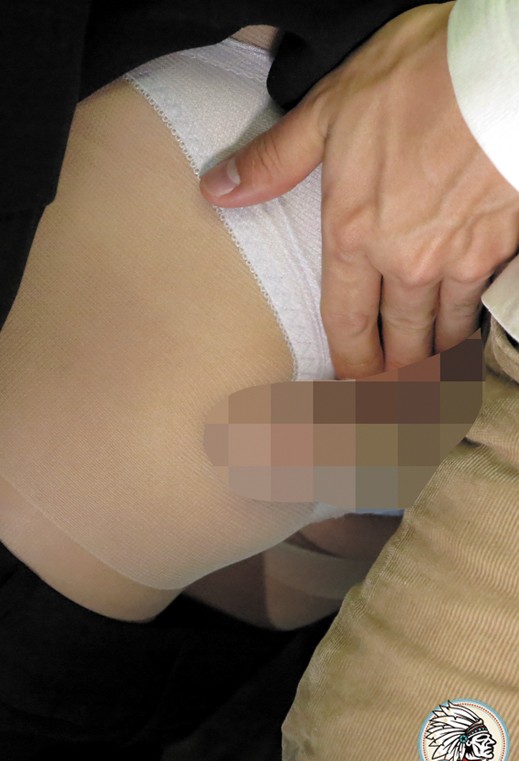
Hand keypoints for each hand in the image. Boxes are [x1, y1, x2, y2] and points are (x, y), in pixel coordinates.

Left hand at [200, 3, 518, 377]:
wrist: (500, 67)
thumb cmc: (417, 78)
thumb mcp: (329, 109)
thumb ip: (274, 160)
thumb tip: (217, 189)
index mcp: (355, 234)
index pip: (346, 326)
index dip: (349, 369)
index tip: (350, 394)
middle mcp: (406, 261)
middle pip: (400, 341)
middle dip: (395, 375)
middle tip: (393, 401)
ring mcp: (459, 257)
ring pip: (446, 329)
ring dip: (436, 355)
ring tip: (430, 373)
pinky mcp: (500, 245)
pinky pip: (482, 302)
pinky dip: (473, 320)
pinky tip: (468, 329)